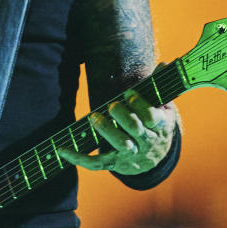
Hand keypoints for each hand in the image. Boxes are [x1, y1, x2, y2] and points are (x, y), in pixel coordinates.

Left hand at [58, 94, 175, 175]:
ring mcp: (131, 154)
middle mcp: (147, 142)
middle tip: (112, 105)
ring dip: (106, 131)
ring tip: (94, 117)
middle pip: (136, 130)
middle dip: (123, 117)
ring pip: (120, 145)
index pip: (152, 117)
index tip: (129, 94)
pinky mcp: (114, 163)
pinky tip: (62, 150)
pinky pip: (96, 163)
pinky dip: (78, 158)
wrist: (155, 156)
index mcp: (160, 127)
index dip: (141, 105)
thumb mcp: (162, 105)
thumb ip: (159, 85)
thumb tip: (164, 64)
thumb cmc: (154, 123)